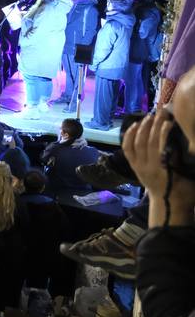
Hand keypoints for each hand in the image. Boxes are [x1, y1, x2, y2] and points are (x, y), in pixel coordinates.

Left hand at [123, 111, 194, 225]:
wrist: (168, 205)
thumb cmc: (186, 190)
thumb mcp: (190, 175)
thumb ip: (184, 159)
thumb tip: (188, 141)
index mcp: (166, 169)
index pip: (163, 145)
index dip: (165, 132)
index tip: (170, 120)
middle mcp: (150, 166)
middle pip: (151, 140)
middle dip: (156, 124)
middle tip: (162, 111)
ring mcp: (140, 166)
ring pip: (138, 142)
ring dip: (144, 127)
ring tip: (150, 116)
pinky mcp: (134, 167)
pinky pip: (128, 149)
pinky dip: (130, 135)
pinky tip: (135, 125)